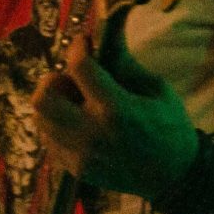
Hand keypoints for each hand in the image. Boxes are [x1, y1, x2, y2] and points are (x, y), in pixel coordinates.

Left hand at [30, 32, 196, 198]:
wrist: (173, 177)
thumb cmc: (170, 128)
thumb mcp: (156, 90)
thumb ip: (126, 64)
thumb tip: (107, 35)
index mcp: (116, 109)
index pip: (79, 67)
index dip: (77, 48)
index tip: (83, 43)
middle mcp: (91, 132)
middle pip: (43, 98)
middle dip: (53, 80)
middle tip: (71, 79)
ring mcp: (79, 154)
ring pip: (41, 119)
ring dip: (53, 103)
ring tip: (74, 102)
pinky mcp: (75, 169)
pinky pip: (50, 139)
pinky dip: (57, 125)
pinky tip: (78, 122)